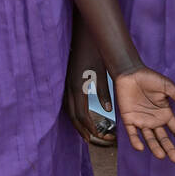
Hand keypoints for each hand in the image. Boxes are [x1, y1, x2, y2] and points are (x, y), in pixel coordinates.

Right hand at [64, 29, 115, 145]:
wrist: (82, 35)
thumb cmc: (94, 51)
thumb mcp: (101, 72)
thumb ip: (103, 91)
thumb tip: (108, 109)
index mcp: (78, 87)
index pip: (82, 115)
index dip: (90, 127)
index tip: (98, 136)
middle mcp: (69, 88)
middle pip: (73, 116)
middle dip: (81, 129)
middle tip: (90, 140)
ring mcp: (66, 84)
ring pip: (68, 109)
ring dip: (76, 122)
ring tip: (85, 131)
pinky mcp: (66, 80)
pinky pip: (67, 102)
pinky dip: (73, 112)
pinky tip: (79, 114)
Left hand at [114, 66, 174, 161]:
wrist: (130, 72)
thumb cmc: (149, 78)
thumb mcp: (167, 87)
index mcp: (165, 114)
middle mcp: (154, 121)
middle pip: (163, 138)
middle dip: (169, 149)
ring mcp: (142, 122)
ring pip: (149, 138)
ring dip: (154, 147)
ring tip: (161, 156)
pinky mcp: (129, 119)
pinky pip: (132, 133)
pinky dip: (135, 140)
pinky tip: (140, 147)